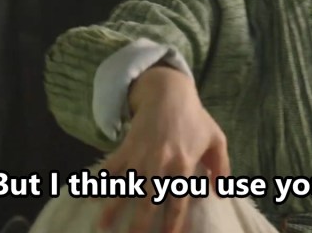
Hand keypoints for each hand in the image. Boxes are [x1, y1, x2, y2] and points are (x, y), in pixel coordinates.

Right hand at [98, 66, 229, 232]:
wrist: (169, 92)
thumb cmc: (195, 118)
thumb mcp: (216, 140)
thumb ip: (221, 168)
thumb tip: (221, 194)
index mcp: (183, 164)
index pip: (178, 201)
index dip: (173, 223)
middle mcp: (160, 163)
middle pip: (149, 201)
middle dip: (140, 224)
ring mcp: (141, 155)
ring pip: (125, 187)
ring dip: (113, 208)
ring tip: (102, 227)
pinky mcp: (126, 147)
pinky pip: (111, 168)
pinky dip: (100, 182)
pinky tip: (89, 198)